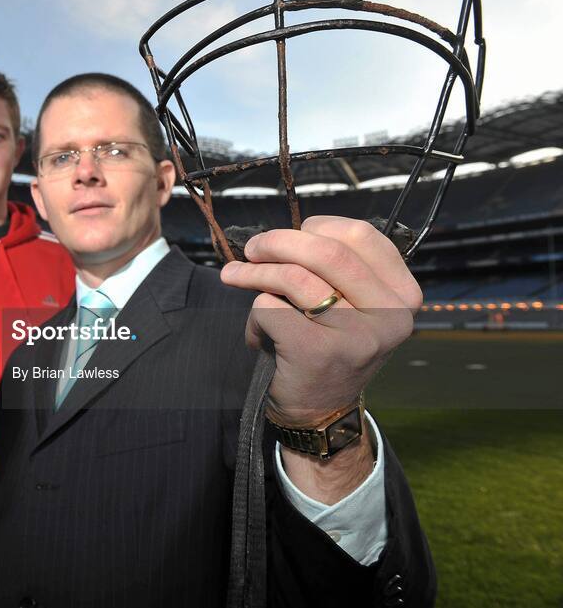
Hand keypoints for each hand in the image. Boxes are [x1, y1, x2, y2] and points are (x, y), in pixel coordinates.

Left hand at [220, 216, 421, 424]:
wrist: (320, 413)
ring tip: (236, 277)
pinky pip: (271, 307)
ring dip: (255, 273)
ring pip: (294, 277)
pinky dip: (254, 314)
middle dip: (279, 241)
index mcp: (402, 294)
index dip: (318, 226)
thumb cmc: (328, 346)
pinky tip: (259, 332)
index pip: (361, 235)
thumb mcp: (350, 305)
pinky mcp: (319, 352)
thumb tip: (284, 234)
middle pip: (327, 252)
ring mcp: (357, 336)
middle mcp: (389, 315)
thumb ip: (335, 268)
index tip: (291, 233)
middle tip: (252, 249)